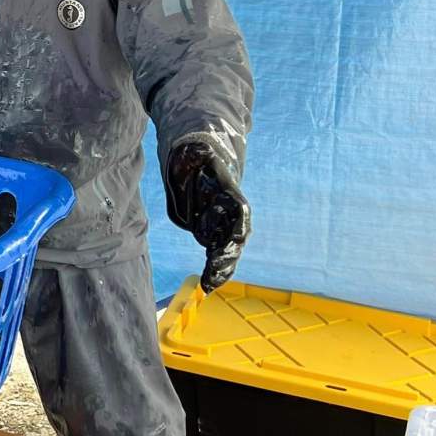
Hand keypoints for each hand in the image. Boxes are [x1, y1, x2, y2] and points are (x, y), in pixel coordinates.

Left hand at [165, 140, 250, 293]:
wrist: (195, 164)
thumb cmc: (197, 157)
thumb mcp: (198, 152)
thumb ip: (199, 155)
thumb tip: (199, 150)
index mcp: (230, 194)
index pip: (240, 214)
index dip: (237, 229)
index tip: (234, 242)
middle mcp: (231, 213)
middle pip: (234, 238)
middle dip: (227, 256)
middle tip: (216, 272)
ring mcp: (222, 225)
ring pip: (227, 251)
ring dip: (221, 269)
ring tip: (211, 285)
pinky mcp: (211, 234)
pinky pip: (215, 255)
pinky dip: (214, 270)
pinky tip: (208, 284)